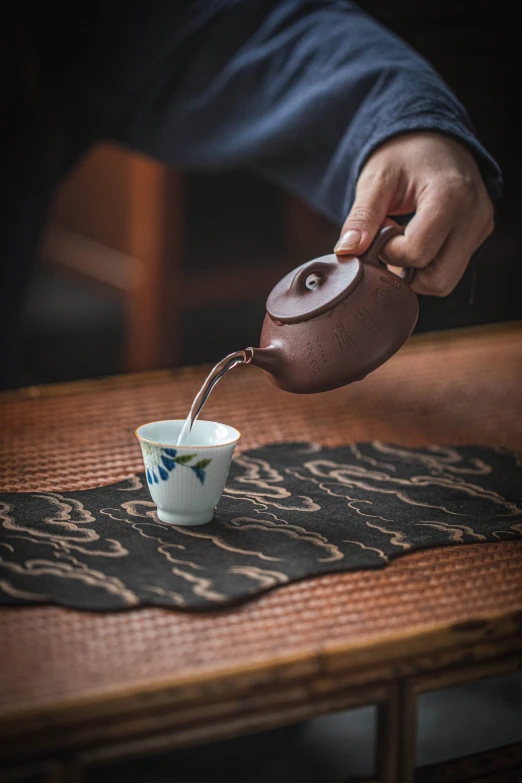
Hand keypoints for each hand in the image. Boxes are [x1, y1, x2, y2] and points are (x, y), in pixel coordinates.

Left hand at [334, 132, 493, 295]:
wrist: (432, 138)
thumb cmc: (403, 154)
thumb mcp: (376, 179)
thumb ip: (361, 216)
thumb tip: (346, 251)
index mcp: (451, 197)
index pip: (417, 254)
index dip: (389, 251)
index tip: (382, 226)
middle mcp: (475, 216)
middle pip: (437, 280)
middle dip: (405, 270)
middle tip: (390, 241)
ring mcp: (481, 228)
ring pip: (445, 282)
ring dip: (416, 271)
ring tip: (404, 239)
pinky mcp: (480, 234)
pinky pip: (451, 270)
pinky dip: (428, 264)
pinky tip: (418, 239)